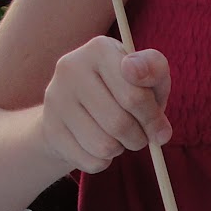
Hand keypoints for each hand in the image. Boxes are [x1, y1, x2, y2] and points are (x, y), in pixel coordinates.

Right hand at [40, 36, 172, 172]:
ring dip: (121, 149)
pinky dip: (104, 161)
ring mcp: (55, 98)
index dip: (153, 119)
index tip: (161, 129)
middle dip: (140, 137)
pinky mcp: (50, 128)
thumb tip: (160, 128)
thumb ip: (159, 87)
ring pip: (104, 146)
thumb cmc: (124, 91)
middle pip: (119, 124)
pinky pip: (90, 161)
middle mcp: (70, 67)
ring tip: (119, 136)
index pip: (135, 96)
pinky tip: (99, 144)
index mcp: (100, 49)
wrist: (78, 107)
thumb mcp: (149, 80)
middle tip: (141, 134)